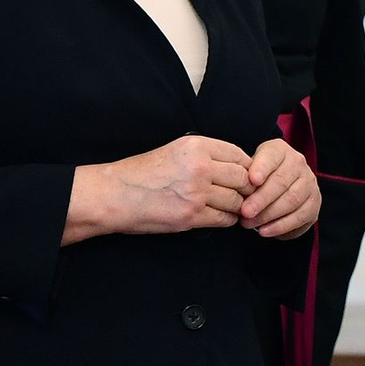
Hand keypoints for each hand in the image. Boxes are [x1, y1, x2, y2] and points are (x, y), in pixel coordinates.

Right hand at [66, 135, 254, 242]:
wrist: (117, 194)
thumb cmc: (142, 173)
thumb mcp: (174, 150)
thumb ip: (203, 154)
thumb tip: (232, 165)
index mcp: (196, 146)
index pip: (237, 154)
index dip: (247, 166)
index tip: (247, 175)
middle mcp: (200, 167)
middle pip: (242, 177)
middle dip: (247, 188)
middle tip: (245, 194)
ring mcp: (197, 192)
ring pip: (236, 200)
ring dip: (239, 206)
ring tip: (235, 207)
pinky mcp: (192, 216)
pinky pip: (224, 219)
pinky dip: (228, 219)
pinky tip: (222, 217)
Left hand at [239, 139, 319, 239]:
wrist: (278, 183)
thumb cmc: (257, 176)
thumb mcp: (249, 168)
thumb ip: (244, 175)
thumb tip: (238, 192)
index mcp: (279, 150)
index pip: (271, 156)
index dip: (261, 168)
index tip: (252, 180)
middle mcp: (298, 163)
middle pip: (281, 182)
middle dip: (261, 199)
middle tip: (245, 212)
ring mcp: (309, 183)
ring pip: (292, 200)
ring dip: (269, 215)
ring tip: (250, 224)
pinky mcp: (314, 203)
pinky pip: (301, 216)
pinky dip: (281, 226)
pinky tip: (265, 231)